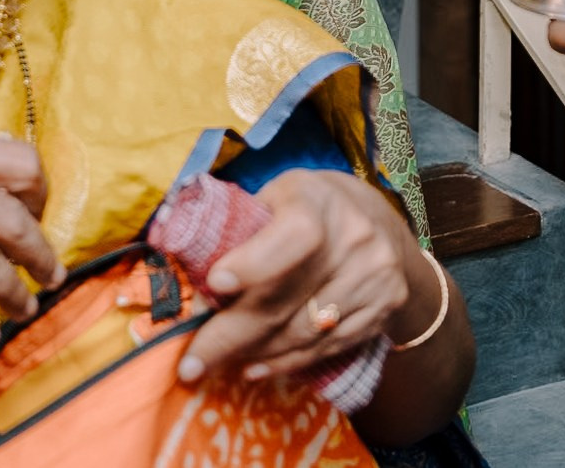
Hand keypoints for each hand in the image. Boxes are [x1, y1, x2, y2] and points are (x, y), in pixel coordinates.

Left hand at [178, 169, 427, 385]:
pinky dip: (287, 362)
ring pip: (306, 331)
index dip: (255, 263)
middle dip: (233, 334)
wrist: (377, 222)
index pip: (294, 236)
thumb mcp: (274, 197)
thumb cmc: (305, 207)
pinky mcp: (382, 308)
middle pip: (290, 298)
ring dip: (255, 354)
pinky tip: (257, 367)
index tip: (215, 284)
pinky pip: (328, 347)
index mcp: (318, 201)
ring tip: (216, 364)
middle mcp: (354, 238)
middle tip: (191, 362)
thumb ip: (238, 228)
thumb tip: (181, 265)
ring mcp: (374, 277)